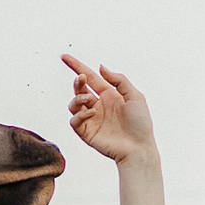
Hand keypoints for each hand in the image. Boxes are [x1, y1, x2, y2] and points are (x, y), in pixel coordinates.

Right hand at [62, 55, 156, 169]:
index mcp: (109, 95)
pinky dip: (80, 115)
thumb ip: (119, 80)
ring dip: (78, 98)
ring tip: (89, 101)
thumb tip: (100, 67)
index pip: (89, 78)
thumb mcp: (135, 96)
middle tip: (81, 79)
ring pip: (73, 104)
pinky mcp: (86, 132)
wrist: (138, 148)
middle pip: (79, 89)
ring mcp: (91, 119)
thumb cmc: (140, 123)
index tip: (64, 56)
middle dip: (77, 82)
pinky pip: (75, 121)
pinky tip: (92, 113)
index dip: (76, 66)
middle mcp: (98, 105)